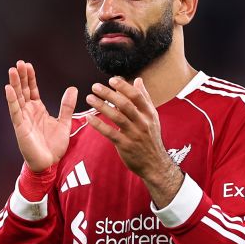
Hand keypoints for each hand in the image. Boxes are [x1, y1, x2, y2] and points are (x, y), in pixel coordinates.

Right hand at [5, 60, 77, 171]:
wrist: (49, 164)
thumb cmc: (53, 146)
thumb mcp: (64, 123)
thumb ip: (66, 106)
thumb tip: (73, 88)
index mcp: (38, 110)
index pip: (32, 90)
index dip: (30, 78)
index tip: (28, 65)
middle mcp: (28, 112)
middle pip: (23, 91)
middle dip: (21, 77)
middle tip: (19, 63)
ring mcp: (23, 119)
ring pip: (17, 98)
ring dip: (14, 84)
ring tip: (12, 70)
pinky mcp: (20, 127)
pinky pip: (15, 111)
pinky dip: (11, 100)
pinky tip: (8, 88)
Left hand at [85, 77, 182, 207]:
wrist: (155, 164)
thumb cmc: (151, 138)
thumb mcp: (152, 117)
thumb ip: (144, 98)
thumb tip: (138, 80)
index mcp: (149, 114)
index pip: (137, 96)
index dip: (124, 87)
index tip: (112, 79)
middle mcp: (143, 123)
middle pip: (125, 105)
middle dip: (109, 94)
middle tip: (95, 86)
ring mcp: (134, 135)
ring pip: (117, 117)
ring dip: (102, 106)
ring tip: (90, 98)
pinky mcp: (125, 146)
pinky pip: (110, 133)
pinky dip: (99, 125)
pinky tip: (89, 118)